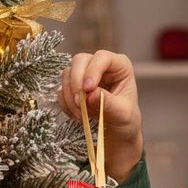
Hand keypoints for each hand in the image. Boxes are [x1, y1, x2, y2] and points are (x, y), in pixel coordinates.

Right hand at [59, 50, 143, 182]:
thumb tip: (91, 94)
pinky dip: (66, 104)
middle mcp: (100, 65)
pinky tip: (77, 116)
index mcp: (119, 65)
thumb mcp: (122, 114)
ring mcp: (84, 73)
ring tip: (81, 115)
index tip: (88, 89)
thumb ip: (108, 103)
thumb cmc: (126, 118)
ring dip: (70, 96)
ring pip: (67, 74)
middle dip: (76, 82)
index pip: (102, 57)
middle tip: (80, 103)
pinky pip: (61, 89)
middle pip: (80, 60)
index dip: (92, 70)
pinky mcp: (73, 85)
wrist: (118, 130)